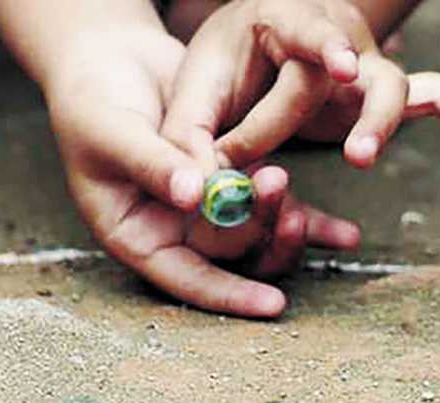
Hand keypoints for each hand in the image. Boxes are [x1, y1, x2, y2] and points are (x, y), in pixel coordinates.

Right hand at [45, 28, 358, 317]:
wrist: (111, 62)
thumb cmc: (93, 103)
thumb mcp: (113, 134)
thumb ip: (153, 165)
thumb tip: (194, 196)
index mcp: (138, 237)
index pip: (186, 280)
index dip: (229, 294)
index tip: (272, 303)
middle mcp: (178, 233)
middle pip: (230, 255)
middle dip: (258, 229)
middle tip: (276, 186)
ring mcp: (211, 211)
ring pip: (260, 237)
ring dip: (287, 225)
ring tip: (302, 206)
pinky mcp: (239, 183)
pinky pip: (278, 209)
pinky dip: (310, 219)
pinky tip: (345, 235)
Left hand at [159, 0, 439, 170]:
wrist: (255, 44)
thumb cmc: (222, 70)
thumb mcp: (193, 95)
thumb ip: (189, 140)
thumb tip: (195, 197)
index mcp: (280, 22)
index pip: (306, 35)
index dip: (326, 49)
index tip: (343, 66)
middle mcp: (333, 42)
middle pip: (361, 72)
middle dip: (361, 116)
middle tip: (357, 157)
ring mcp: (364, 69)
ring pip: (395, 87)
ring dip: (388, 126)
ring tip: (373, 161)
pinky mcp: (380, 95)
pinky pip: (430, 95)